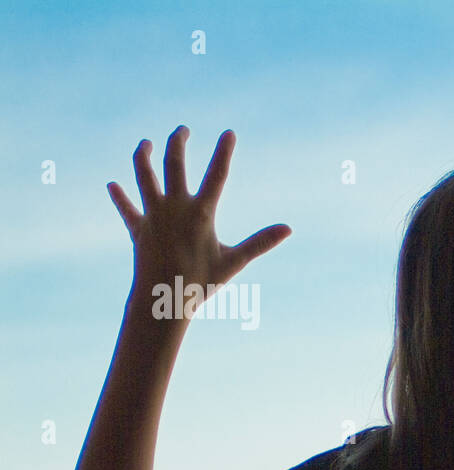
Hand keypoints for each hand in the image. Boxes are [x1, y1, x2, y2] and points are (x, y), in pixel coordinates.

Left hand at [108, 125, 290, 319]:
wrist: (161, 301)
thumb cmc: (201, 283)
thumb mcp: (235, 261)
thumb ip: (261, 242)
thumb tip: (289, 229)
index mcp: (201, 213)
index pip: (217, 175)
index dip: (224, 152)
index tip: (229, 133)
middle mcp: (174, 207)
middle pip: (173, 163)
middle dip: (178, 142)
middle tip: (183, 130)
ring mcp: (153, 216)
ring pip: (144, 176)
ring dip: (142, 156)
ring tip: (145, 143)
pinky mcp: (138, 229)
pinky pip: (127, 209)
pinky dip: (119, 197)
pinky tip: (112, 186)